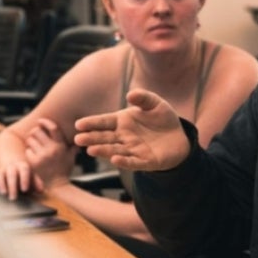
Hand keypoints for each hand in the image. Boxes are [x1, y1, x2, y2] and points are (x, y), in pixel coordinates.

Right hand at [0, 156, 41, 199]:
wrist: (12, 162)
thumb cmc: (24, 173)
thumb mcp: (31, 175)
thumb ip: (36, 182)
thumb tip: (41, 190)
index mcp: (23, 166)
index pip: (24, 170)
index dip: (25, 179)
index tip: (24, 189)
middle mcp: (12, 167)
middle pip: (12, 174)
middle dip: (12, 186)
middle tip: (14, 197)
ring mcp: (2, 171)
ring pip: (0, 175)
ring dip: (1, 184)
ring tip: (3, 193)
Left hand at [23, 118, 75, 187]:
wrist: (57, 186)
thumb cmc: (64, 171)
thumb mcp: (71, 157)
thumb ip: (73, 146)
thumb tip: (79, 137)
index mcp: (61, 146)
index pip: (53, 128)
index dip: (45, 122)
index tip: (40, 121)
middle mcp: (52, 149)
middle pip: (37, 131)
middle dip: (35, 132)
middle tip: (35, 136)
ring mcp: (42, 156)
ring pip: (30, 140)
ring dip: (30, 142)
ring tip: (34, 147)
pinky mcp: (34, 162)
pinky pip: (27, 151)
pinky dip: (29, 152)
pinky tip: (33, 157)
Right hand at [73, 89, 189, 170]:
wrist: (179, 137)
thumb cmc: (162, 118)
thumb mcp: (155, 104)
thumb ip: (143, 98)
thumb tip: (130, 95)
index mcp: (122, 122)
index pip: (104, 122)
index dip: (92, 123)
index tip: (79, 124)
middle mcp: (124, 137)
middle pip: (105, 137)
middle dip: (92, 138)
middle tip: (79, 139)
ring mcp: (133, 150)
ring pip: (115, 150)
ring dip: (103, 151)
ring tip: (91, 150)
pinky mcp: (145, 161)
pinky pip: (132, 162)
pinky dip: (124, 161)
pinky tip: (115, 159)